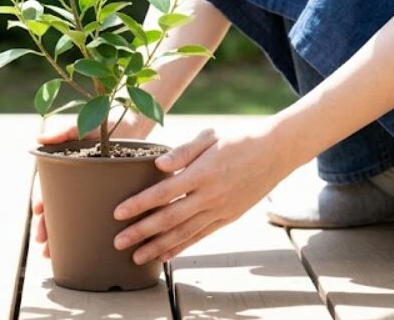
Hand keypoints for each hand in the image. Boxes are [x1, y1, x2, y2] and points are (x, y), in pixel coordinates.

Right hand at [31, 110, 156, 258]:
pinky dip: (87, 232)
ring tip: (54, 255)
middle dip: (48, 229)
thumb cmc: (104, 122)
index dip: (42, 202)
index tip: (38, 214)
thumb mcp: (83, 126)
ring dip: (62, 237)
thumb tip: (38, 139)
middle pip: (57, 210)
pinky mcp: (109, 196)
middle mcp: (76, 183)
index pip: (49, 189)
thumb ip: (63, 132)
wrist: (134, 123)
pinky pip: (96, 216)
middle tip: (44, 248)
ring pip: (74, 218)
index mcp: (67, 168)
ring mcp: (91, 191)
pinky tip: (86, 248)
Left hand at [111, 124, 291, 264]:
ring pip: (184, 233)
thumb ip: (184, 150)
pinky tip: (164, 256)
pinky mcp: (228, 218)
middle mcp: (211, 196)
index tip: (118, 213)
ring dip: (158, 247)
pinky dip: (181, 247)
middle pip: (170, 218)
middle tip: (117, 243)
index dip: (139, 204)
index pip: (164, 192)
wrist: (275, 153)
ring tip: (136, 257)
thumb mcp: (211, 136)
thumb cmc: (238, 139)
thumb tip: (159, 165)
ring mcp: (220, 210)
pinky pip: (200, 237)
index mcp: (203, 172)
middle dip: (142, 232)